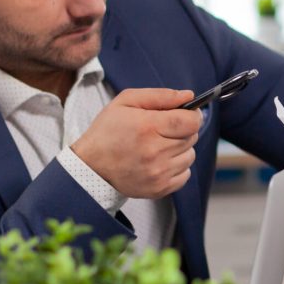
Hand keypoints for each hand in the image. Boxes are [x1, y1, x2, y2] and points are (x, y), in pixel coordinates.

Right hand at [71, 88, 201, 197]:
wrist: (90, 167)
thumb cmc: (108, 131)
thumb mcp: (126, 102)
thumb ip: (160, 96)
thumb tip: (189, 96)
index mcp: (148, 127)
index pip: (191, 122)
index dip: (193, 116)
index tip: (186, 115)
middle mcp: (155, 152)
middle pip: (192, 138)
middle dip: (183, 131)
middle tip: (163, 131)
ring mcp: (158, 173)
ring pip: (190, 156)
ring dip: (180, 150)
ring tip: (159, 147)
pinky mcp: (160, 188)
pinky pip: (185, 174)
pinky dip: (177, 167)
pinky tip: (159, 162)